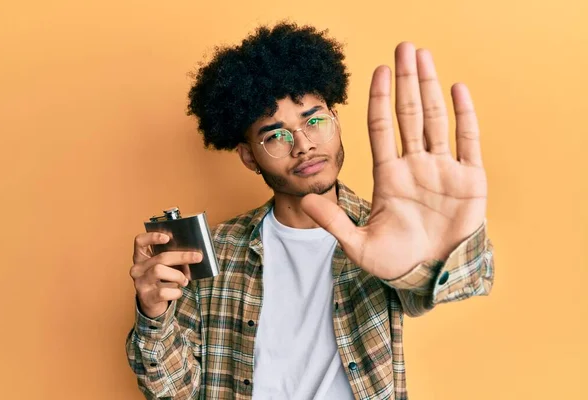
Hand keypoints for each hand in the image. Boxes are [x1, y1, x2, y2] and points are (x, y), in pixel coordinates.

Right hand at [130, 232, 202, 317]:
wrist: (153, 303)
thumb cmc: (163, 280)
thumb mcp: (166, 267)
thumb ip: (174, 259)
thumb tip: (193, 255)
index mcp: (141, 257)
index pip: (140, 241)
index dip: (152, 237)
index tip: (168, 237)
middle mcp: (137, 268)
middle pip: (160, 257)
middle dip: (182, 256)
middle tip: (198, 257)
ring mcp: (140, 283)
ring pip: (159, 271)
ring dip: (178, 275)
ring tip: (185, 280)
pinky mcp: (146, 297)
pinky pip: (163, 292)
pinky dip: (176, 292)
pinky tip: (178, 292)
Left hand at [301, 42, 486, 279]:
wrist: (432, 277)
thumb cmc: (395, 262)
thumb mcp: (359, 244)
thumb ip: (333, 221)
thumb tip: (303, 201)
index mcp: (389, 176)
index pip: (382, 128)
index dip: (379, 99)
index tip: (378, 71)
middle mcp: (415, 165)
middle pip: (408, 114)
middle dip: (405, 81)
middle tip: (403, 47)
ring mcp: (443, 169)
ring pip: (436, 119)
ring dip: (430, 87)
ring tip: (424, 56)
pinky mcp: (470, 179)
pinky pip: (468, 140)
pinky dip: (464, 114)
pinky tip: (456, 88)